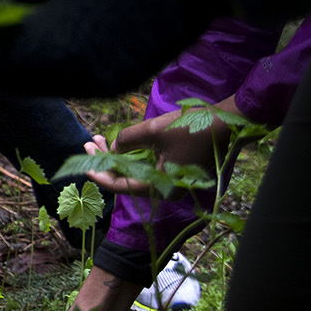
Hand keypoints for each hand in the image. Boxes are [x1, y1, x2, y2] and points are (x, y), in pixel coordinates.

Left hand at [84, 95, 238, 195]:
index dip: (99, 174)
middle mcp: (167, 188)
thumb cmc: (190, 127)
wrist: (226, 121)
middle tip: (88, 142)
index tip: (84, 161)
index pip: (121, 187)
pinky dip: (132, 154)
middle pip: (127, 179)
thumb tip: (114, 149)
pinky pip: (147, 165)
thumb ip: (127, 141)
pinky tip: (119, 142)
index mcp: (161, 187)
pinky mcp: (177, 168)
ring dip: (117, 155)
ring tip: (98, 138)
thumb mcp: (153, 131)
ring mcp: (172, 179)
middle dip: (105, 161)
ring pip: (136, 171)